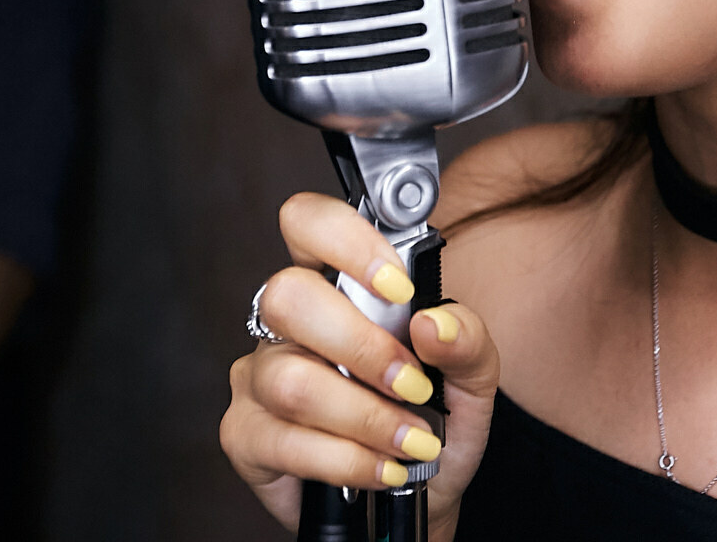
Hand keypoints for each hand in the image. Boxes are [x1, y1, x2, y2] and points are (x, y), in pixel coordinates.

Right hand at [220, 193, 500, 540]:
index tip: (398, 286)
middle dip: (362, 347)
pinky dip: (347, 460)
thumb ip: (465, 338)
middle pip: (288, 296)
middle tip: (413, 384)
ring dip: (365, 416)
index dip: (344, 240)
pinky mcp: (245, 435)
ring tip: (410, 441)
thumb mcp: (471, 376)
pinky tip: (381, 468)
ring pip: (291, 380)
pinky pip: (285, 441)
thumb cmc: (433, 418)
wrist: (420, 493)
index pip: (306, 222)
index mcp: (334, 283)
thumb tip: (430, 324)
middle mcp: (286, 322)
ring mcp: (257, 376)